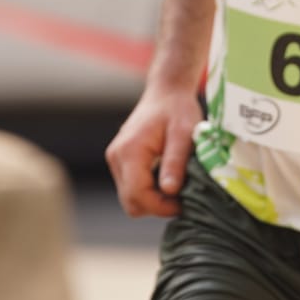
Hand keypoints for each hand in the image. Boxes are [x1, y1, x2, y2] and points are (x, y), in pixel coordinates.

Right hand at [105, 83, 204, 217]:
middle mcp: (116, 157)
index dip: (161, 207)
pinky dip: (149, 191)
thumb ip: (175, 162)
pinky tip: (166, 177)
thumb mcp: (184, 134)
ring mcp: (115, 159)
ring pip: (130, 198)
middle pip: (131, 202)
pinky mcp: (120, 161)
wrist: (166, 92)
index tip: (184, 203)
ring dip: (153, 199)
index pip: (137, 195)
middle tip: (182, 196)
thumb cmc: (178, 109)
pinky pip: (132, 188)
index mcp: (129, 151)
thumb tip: (170, 191)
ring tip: (176, 184)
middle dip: (157, 206)